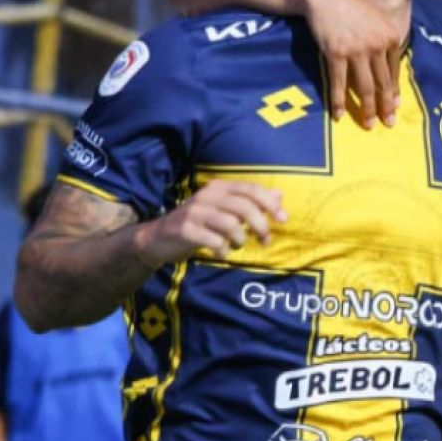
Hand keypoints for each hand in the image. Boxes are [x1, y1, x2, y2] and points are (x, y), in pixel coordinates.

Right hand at [132, 179, 285, 266]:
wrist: (158, 238)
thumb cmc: (198, 224)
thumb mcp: (224, 210)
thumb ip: (250, 202)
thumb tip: (278, 195)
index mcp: (219, 188)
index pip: (251, 189)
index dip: (270, 204)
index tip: (283, 220)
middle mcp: (207, 196)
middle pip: (244, 207)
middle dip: (260, 226)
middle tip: (265, 241)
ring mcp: (195, 212)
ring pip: (231, 224)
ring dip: (241, 239)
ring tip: (237, 246)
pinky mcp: (186, 230)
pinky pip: (214, 241)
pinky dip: (224, 250)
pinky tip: (222, 252)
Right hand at [300, 0, 403, 128]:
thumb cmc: (350, 5)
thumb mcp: (375, 19)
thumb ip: (383, 40)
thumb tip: (387, 67)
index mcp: (390, 37)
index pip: (394, 70)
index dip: (394, 91)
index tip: (395, 105)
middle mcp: (377, 45)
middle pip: (383, 83)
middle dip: (386, 106)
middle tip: (388, 123)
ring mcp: (357, 51)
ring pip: (365, 87)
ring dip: (366, 109)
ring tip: (368, 125)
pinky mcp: (336, 54)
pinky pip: (340, 84)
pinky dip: (339, 101)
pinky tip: (338, 114)